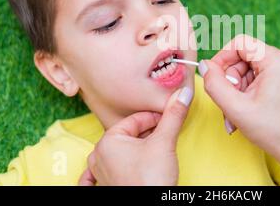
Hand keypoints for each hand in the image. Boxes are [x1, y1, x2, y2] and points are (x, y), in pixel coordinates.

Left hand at [78, 87, 192, 185]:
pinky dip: (104, 170)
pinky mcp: (106, 187)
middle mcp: (99, 156)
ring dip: (133, 148)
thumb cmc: (152, 180)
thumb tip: (183, 93)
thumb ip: (173, 115)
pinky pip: (97, 175)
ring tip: (152, 151)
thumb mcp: (165, 142)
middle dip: (147, 133)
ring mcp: (100, 173)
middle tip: (165, 134)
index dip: (155, 118)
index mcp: (108, 141)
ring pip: (117, 152)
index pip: (136, 120)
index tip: (169, 119)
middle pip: (128, 134)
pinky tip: (105, 171)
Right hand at [199, 34, 279, 184]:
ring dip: (237, 90)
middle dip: (230, 80)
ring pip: (249, 70)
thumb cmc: (273, 131)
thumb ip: (214, 84)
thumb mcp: (236, 108)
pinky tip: (245, 112)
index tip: (213, 77)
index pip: (240, 43)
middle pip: (243, 58)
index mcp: (276, 61)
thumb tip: (204, 66)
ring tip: (235, 114)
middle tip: (227, 102)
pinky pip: (258, 78)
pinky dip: (247, 93)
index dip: (222, 58)